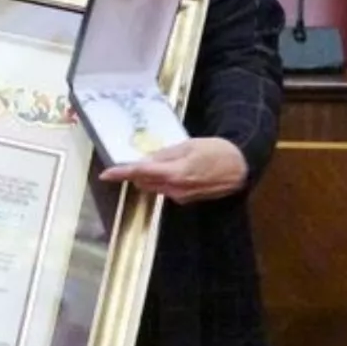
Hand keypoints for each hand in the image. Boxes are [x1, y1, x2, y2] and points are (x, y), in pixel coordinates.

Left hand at [97, 137, 248, 203]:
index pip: (140, 172)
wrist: (240, 168)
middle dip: (136, 172)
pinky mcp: (185, 200)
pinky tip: (175, 169)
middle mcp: (175, 189)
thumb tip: (145, 159)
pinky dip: (163, 181)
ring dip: (149, 176)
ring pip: (154, 187)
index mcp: (174, 172)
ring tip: (161, 161)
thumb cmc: (216, 151)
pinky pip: (166, 190)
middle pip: (144, 182)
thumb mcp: (188, 145)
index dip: (121, 173)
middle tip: (136, 158)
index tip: (106, 174)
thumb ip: (164, 154)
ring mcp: (180, 196)